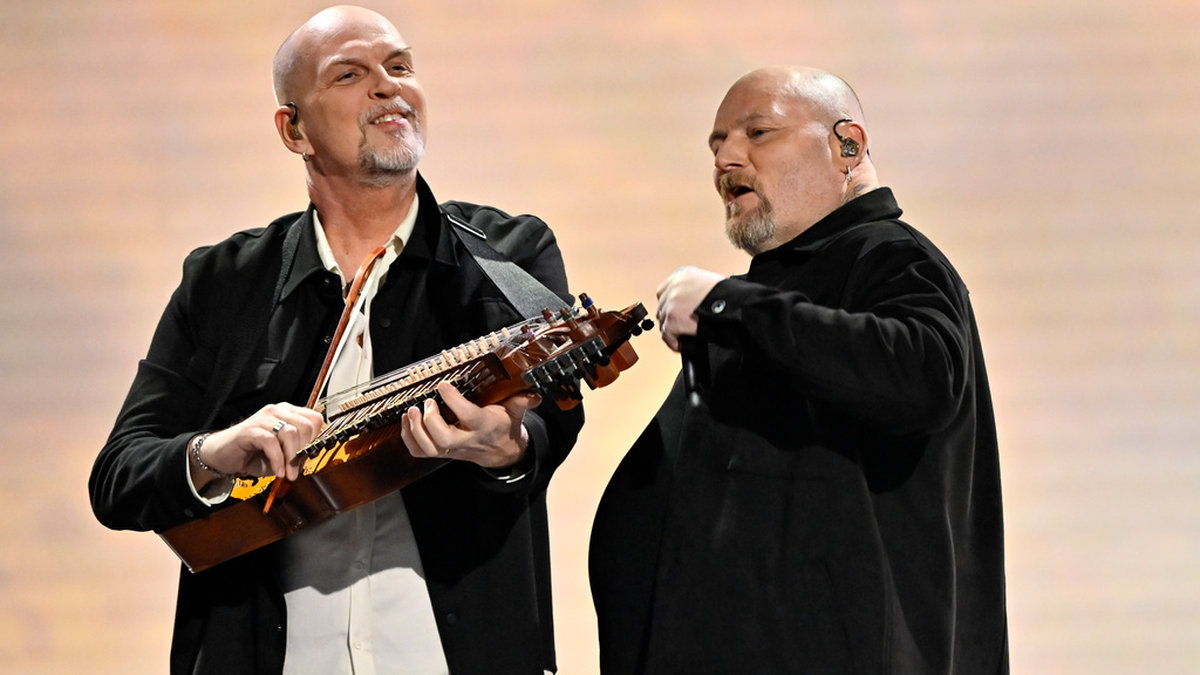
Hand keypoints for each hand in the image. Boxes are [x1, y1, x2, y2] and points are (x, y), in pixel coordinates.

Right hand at [190, 402, 324, 485]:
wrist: (223, 456)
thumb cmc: (254, 454)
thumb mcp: (282, 455)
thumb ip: (298, 453)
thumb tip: (312, 455)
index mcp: (288, 413)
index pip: (315, 419)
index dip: (316, 439)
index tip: (311, 456)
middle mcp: (277, 411)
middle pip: (306, 426)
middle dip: (304, 451)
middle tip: (297, 469)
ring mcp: (264, 418)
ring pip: (290, 433)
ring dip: (292, 459)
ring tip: (288, 474)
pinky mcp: (251, 429)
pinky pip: (271, 443)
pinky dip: (277, 460)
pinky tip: (277, 472)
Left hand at [400, 381, 541, 468]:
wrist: (501, 453)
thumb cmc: (504, 426)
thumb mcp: (516, 412)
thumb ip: (522, 402)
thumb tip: (533, 395)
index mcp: (484, 426)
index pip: (468, 416)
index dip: (454, 401)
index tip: (443, 385)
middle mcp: (466, 440)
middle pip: (444, 438)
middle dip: (431, 420)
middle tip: (427, 403)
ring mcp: (452, 448)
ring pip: (429, 448)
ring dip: (416, 430)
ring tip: (412, 411)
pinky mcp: (442, 452)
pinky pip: (420, 452)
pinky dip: (409, 438)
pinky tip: (408, 420)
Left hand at [655, 266, 724, 351]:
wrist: (734, 305)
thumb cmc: (729, 297)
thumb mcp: (708, 283)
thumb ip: (694, 290)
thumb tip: (687, 304)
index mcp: (683, 276)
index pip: (663, 291)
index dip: (668, 304)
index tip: (673, 313)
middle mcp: (674, 287)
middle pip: (661, 307)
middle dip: (670, 319)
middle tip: (679, 328)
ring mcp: (671, 303)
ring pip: (663, 322)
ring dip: (672, 332)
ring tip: (683, 338)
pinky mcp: (673, 320)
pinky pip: (667, 335)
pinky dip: (674, 342)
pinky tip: (683, 344)